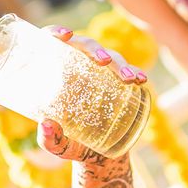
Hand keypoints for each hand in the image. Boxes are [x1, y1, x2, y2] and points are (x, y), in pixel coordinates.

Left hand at [34, 25, 147, 162]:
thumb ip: (49, 138)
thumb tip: (46, 125)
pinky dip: (136, 72)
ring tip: (129, 79)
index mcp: (57, 74)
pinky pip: (129, 72)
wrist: (96, 155)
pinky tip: (141, 79)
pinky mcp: (118, 84)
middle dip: (95, 49)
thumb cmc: (70, 144)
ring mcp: (100, 74)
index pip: (53, 44)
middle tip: (103, 61)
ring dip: (120, 64)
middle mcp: (79, 68)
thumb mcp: (57, 145)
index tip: (65, 36)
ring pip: (110, 57)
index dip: (56, 32)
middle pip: (85, 46)